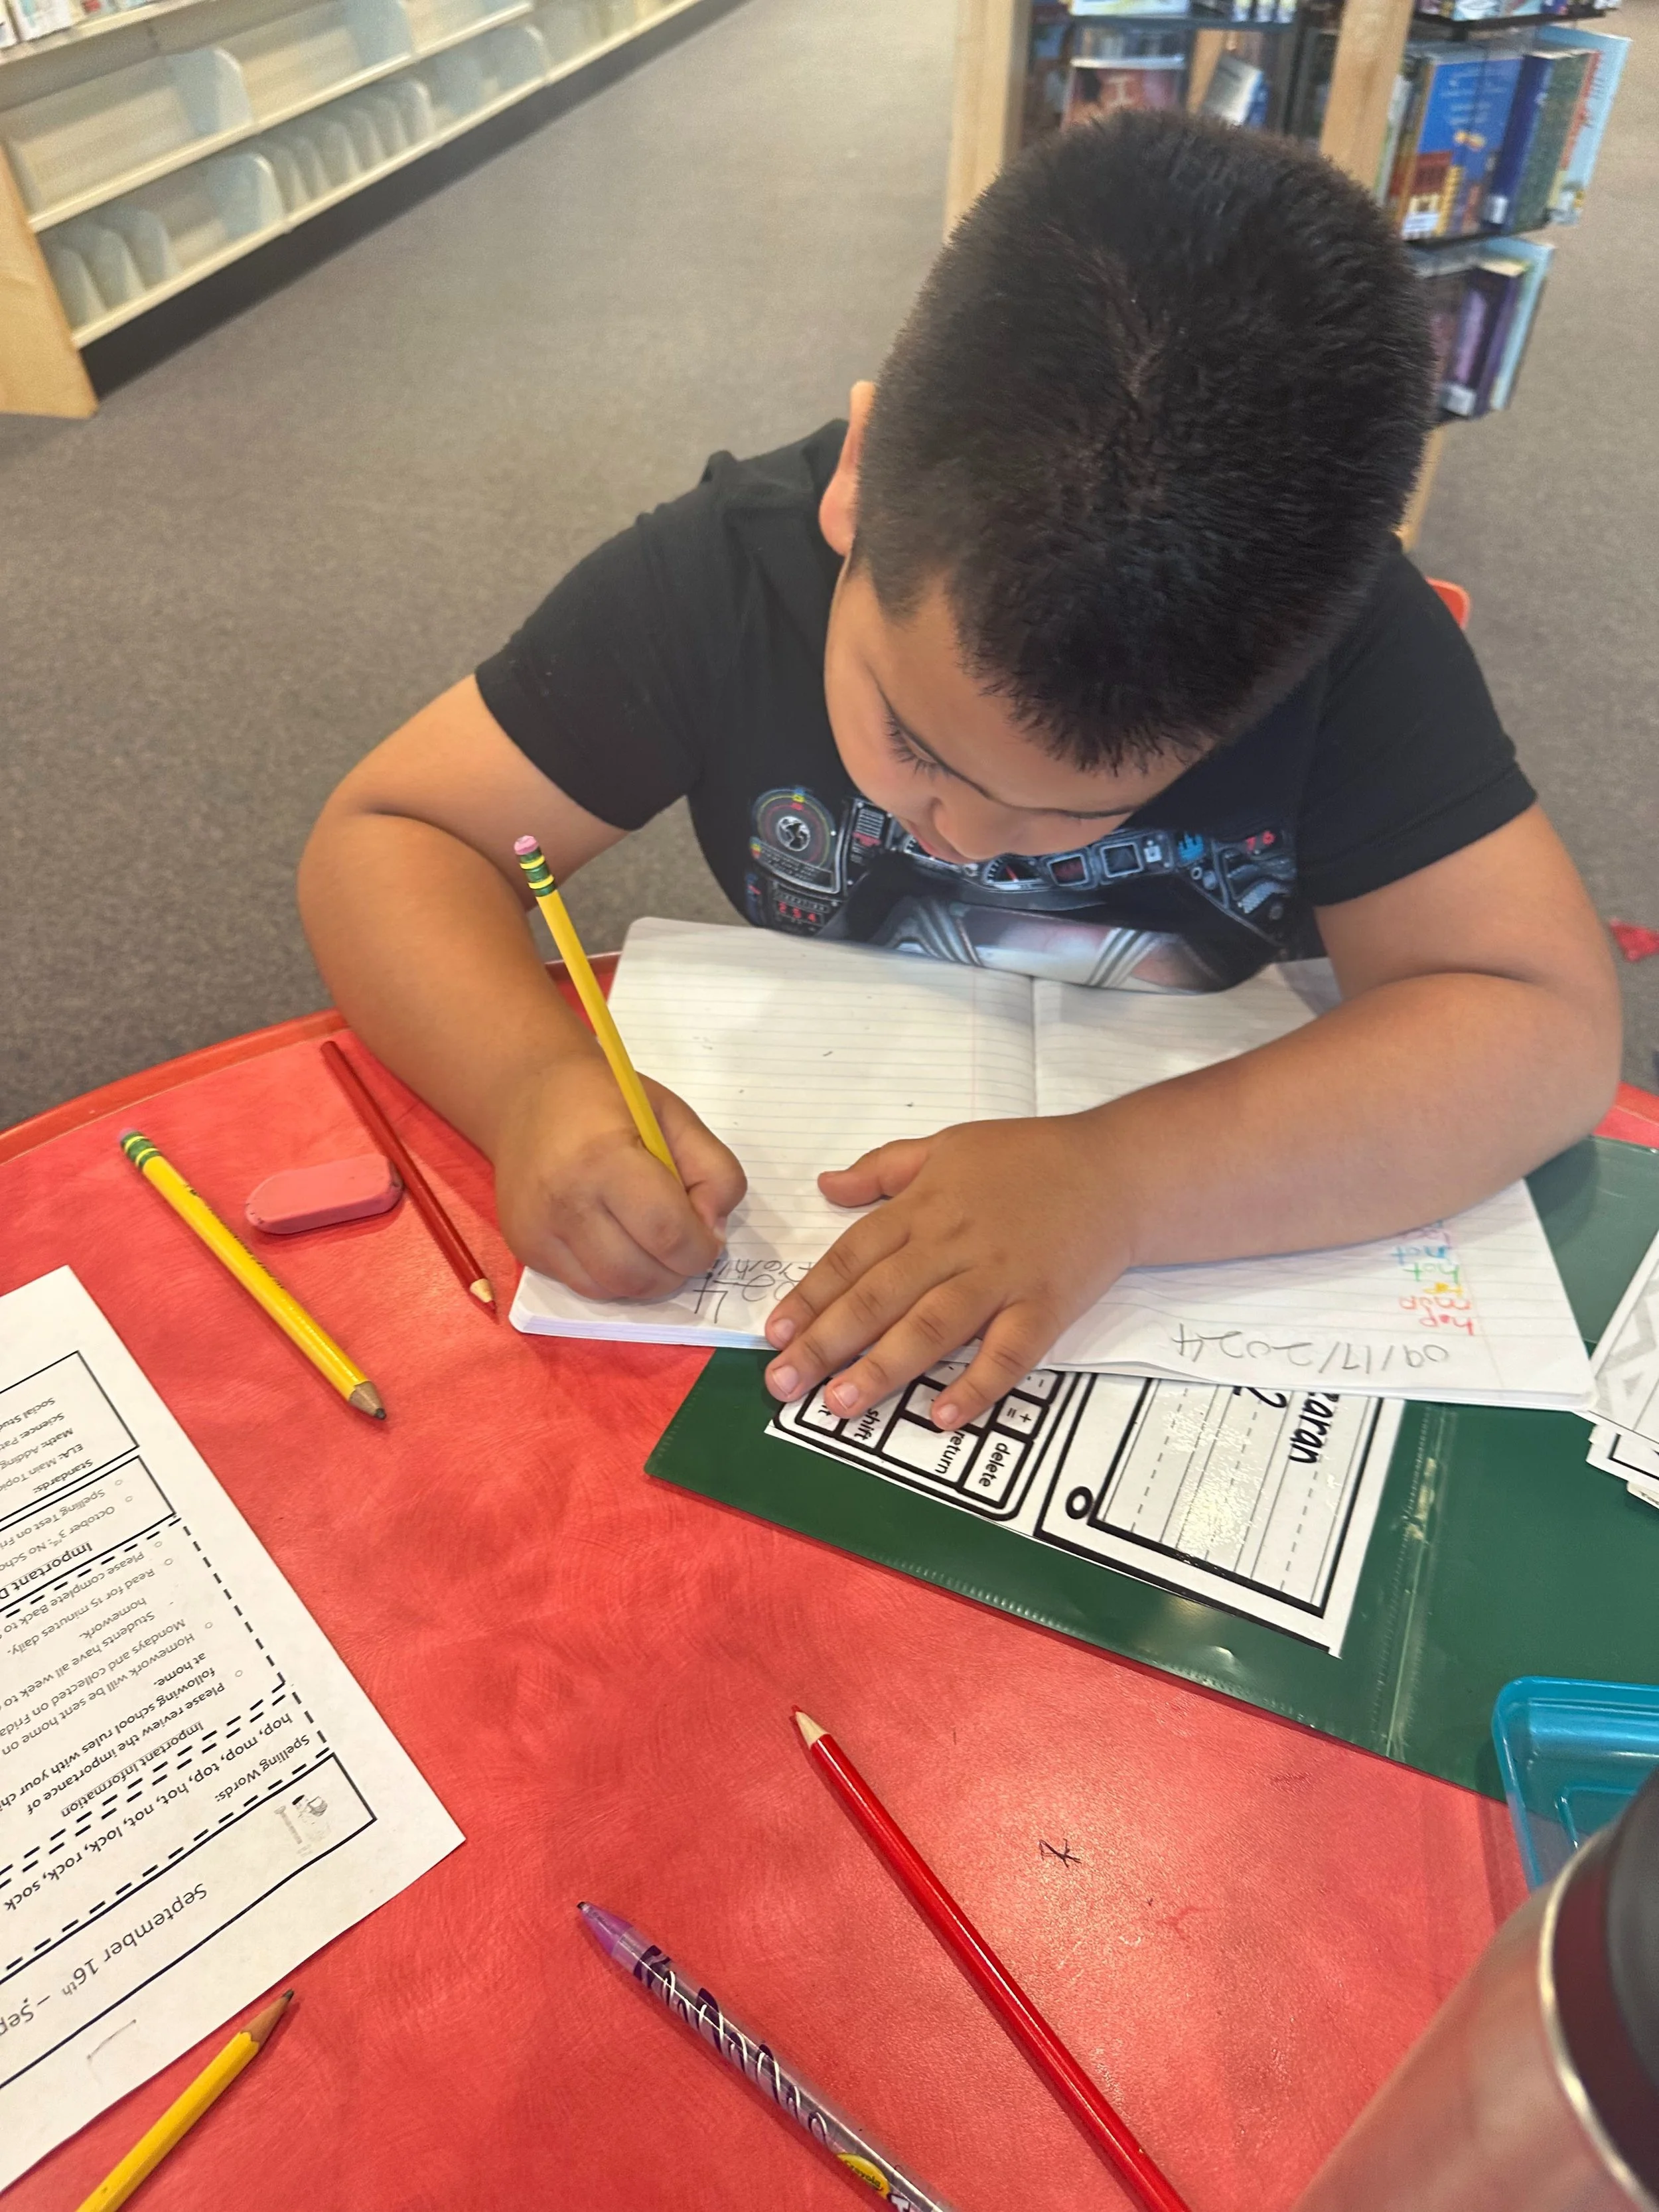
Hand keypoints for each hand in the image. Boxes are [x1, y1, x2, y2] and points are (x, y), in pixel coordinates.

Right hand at [493, 1051, 746, 1297]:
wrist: (526, 1094)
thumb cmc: (607, 1100)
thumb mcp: (675, 1116)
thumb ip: (713, 1171)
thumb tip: (711, 1232)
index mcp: (604, 1158)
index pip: (666, 1232)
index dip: (701, 1248)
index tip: (708, 1238)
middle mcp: (564, 1200)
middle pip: (638, 1274)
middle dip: (676, 1270)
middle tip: (683, 1244)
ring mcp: (537, 1229)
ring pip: (612, 1290)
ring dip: (647, 1280)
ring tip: (653, 1243)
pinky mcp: (524, 1247)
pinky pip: (584, 1286)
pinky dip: (613, 1278)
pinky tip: (617, 1241)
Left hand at [762, 1113, 1133, 1427]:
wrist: (1118, 1170)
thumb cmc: (1030, 1158)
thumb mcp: (947, 1145)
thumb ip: (883, 1170)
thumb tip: (825, 1186)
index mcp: (924, 1207)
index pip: (852, 1256)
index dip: (811, 1297)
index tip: (774, 1333)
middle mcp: (954, 1245)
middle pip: (879, 1297)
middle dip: (826, 1342)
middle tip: (783, 1382)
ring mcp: (1000, 1279)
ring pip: (931, 1328)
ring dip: (882, 1367)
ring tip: (839, 1403)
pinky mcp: (1045, 1308)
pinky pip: (1008, 1353)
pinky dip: (977, 1384)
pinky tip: (944, 1415)